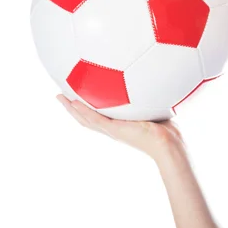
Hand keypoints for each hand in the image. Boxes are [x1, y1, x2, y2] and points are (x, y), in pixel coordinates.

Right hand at [56, 94, 184, 159]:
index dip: (86, 108)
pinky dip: (83, 111)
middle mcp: (113, 129)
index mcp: (120, 125)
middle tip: (60, 95)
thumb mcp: (155, 110)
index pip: (99, 116)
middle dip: (72, 107)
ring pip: (85, 119)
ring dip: (71, 108)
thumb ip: (152, 99)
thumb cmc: (167, 130)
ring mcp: (112, 130)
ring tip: (59, 96)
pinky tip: (73, 102)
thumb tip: (158, 83)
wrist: (167, 143)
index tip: (77, 97)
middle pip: (86, 118)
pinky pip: (95, 119)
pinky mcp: (115, 130)